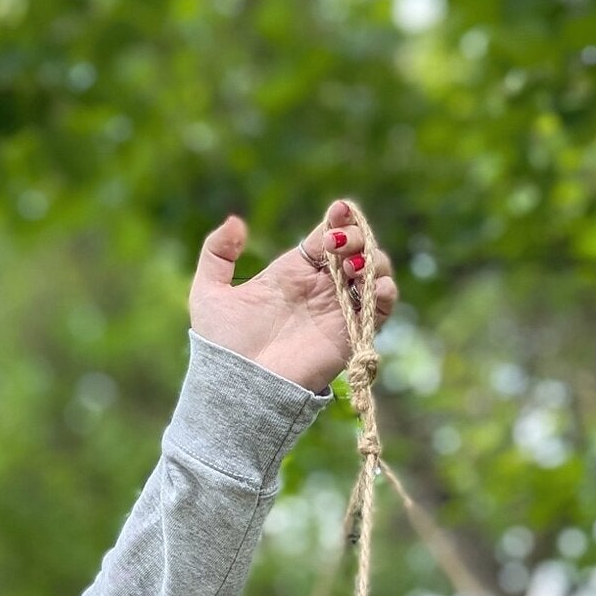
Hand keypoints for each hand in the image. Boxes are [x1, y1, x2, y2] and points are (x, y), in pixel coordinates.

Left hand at [188, 200, 398, 392]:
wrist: (239, 386)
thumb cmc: (222, 346)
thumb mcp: (208, 293)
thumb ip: (216, 252)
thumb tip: (237, 221)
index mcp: (292, 272)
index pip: (327, 235)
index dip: (339, 219)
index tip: (338, 210)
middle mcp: (320, 288)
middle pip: (356, 248)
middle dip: (357, 235)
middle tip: (337, 244)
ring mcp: (337, 309)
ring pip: (375, 272)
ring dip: (373, 259)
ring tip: (350, 265)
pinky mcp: (351, 334)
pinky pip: (382, 307)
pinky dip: (386, 290)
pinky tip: (372, 284)